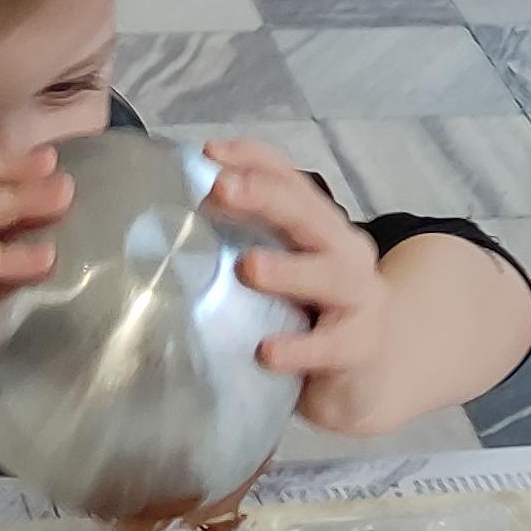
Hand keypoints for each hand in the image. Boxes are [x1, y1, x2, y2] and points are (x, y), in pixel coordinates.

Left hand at [203, 141, 400, 432]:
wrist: (366, 377)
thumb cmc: (309, 319)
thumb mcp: (278, 278)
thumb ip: (238, 252)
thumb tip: (164, 235)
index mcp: (320, 226)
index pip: (290, 179)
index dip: (252, 159)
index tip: (208, 153)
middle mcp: (344, 251)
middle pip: (309, 213)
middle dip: (265, 196)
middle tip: (221, 189)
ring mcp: (360, 298)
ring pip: (330, 274)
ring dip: (288, 269)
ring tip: (248, 267)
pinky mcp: (360, 347)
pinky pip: (331, 347)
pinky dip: (300, 347)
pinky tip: (266, 352)